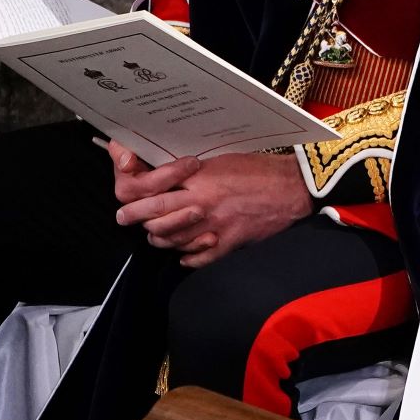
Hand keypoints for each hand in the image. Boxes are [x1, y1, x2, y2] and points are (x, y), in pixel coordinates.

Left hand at [110, 144, 309, 266]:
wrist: (294, 188)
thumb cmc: (260, 170)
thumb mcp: (221, 161)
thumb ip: (193, 175)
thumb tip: (169, 181)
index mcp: (199, 180)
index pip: (151, 193)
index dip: (133, 199)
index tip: (126, 201)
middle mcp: (202, 204)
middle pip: (155, 217)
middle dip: (135, 219)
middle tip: (126, 219)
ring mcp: (215, 227)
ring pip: (171, 241)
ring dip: (160, 237)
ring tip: (158, 232)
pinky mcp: (230, 243)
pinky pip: (198, 258)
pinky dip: (187, 258)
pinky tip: (185, 254)